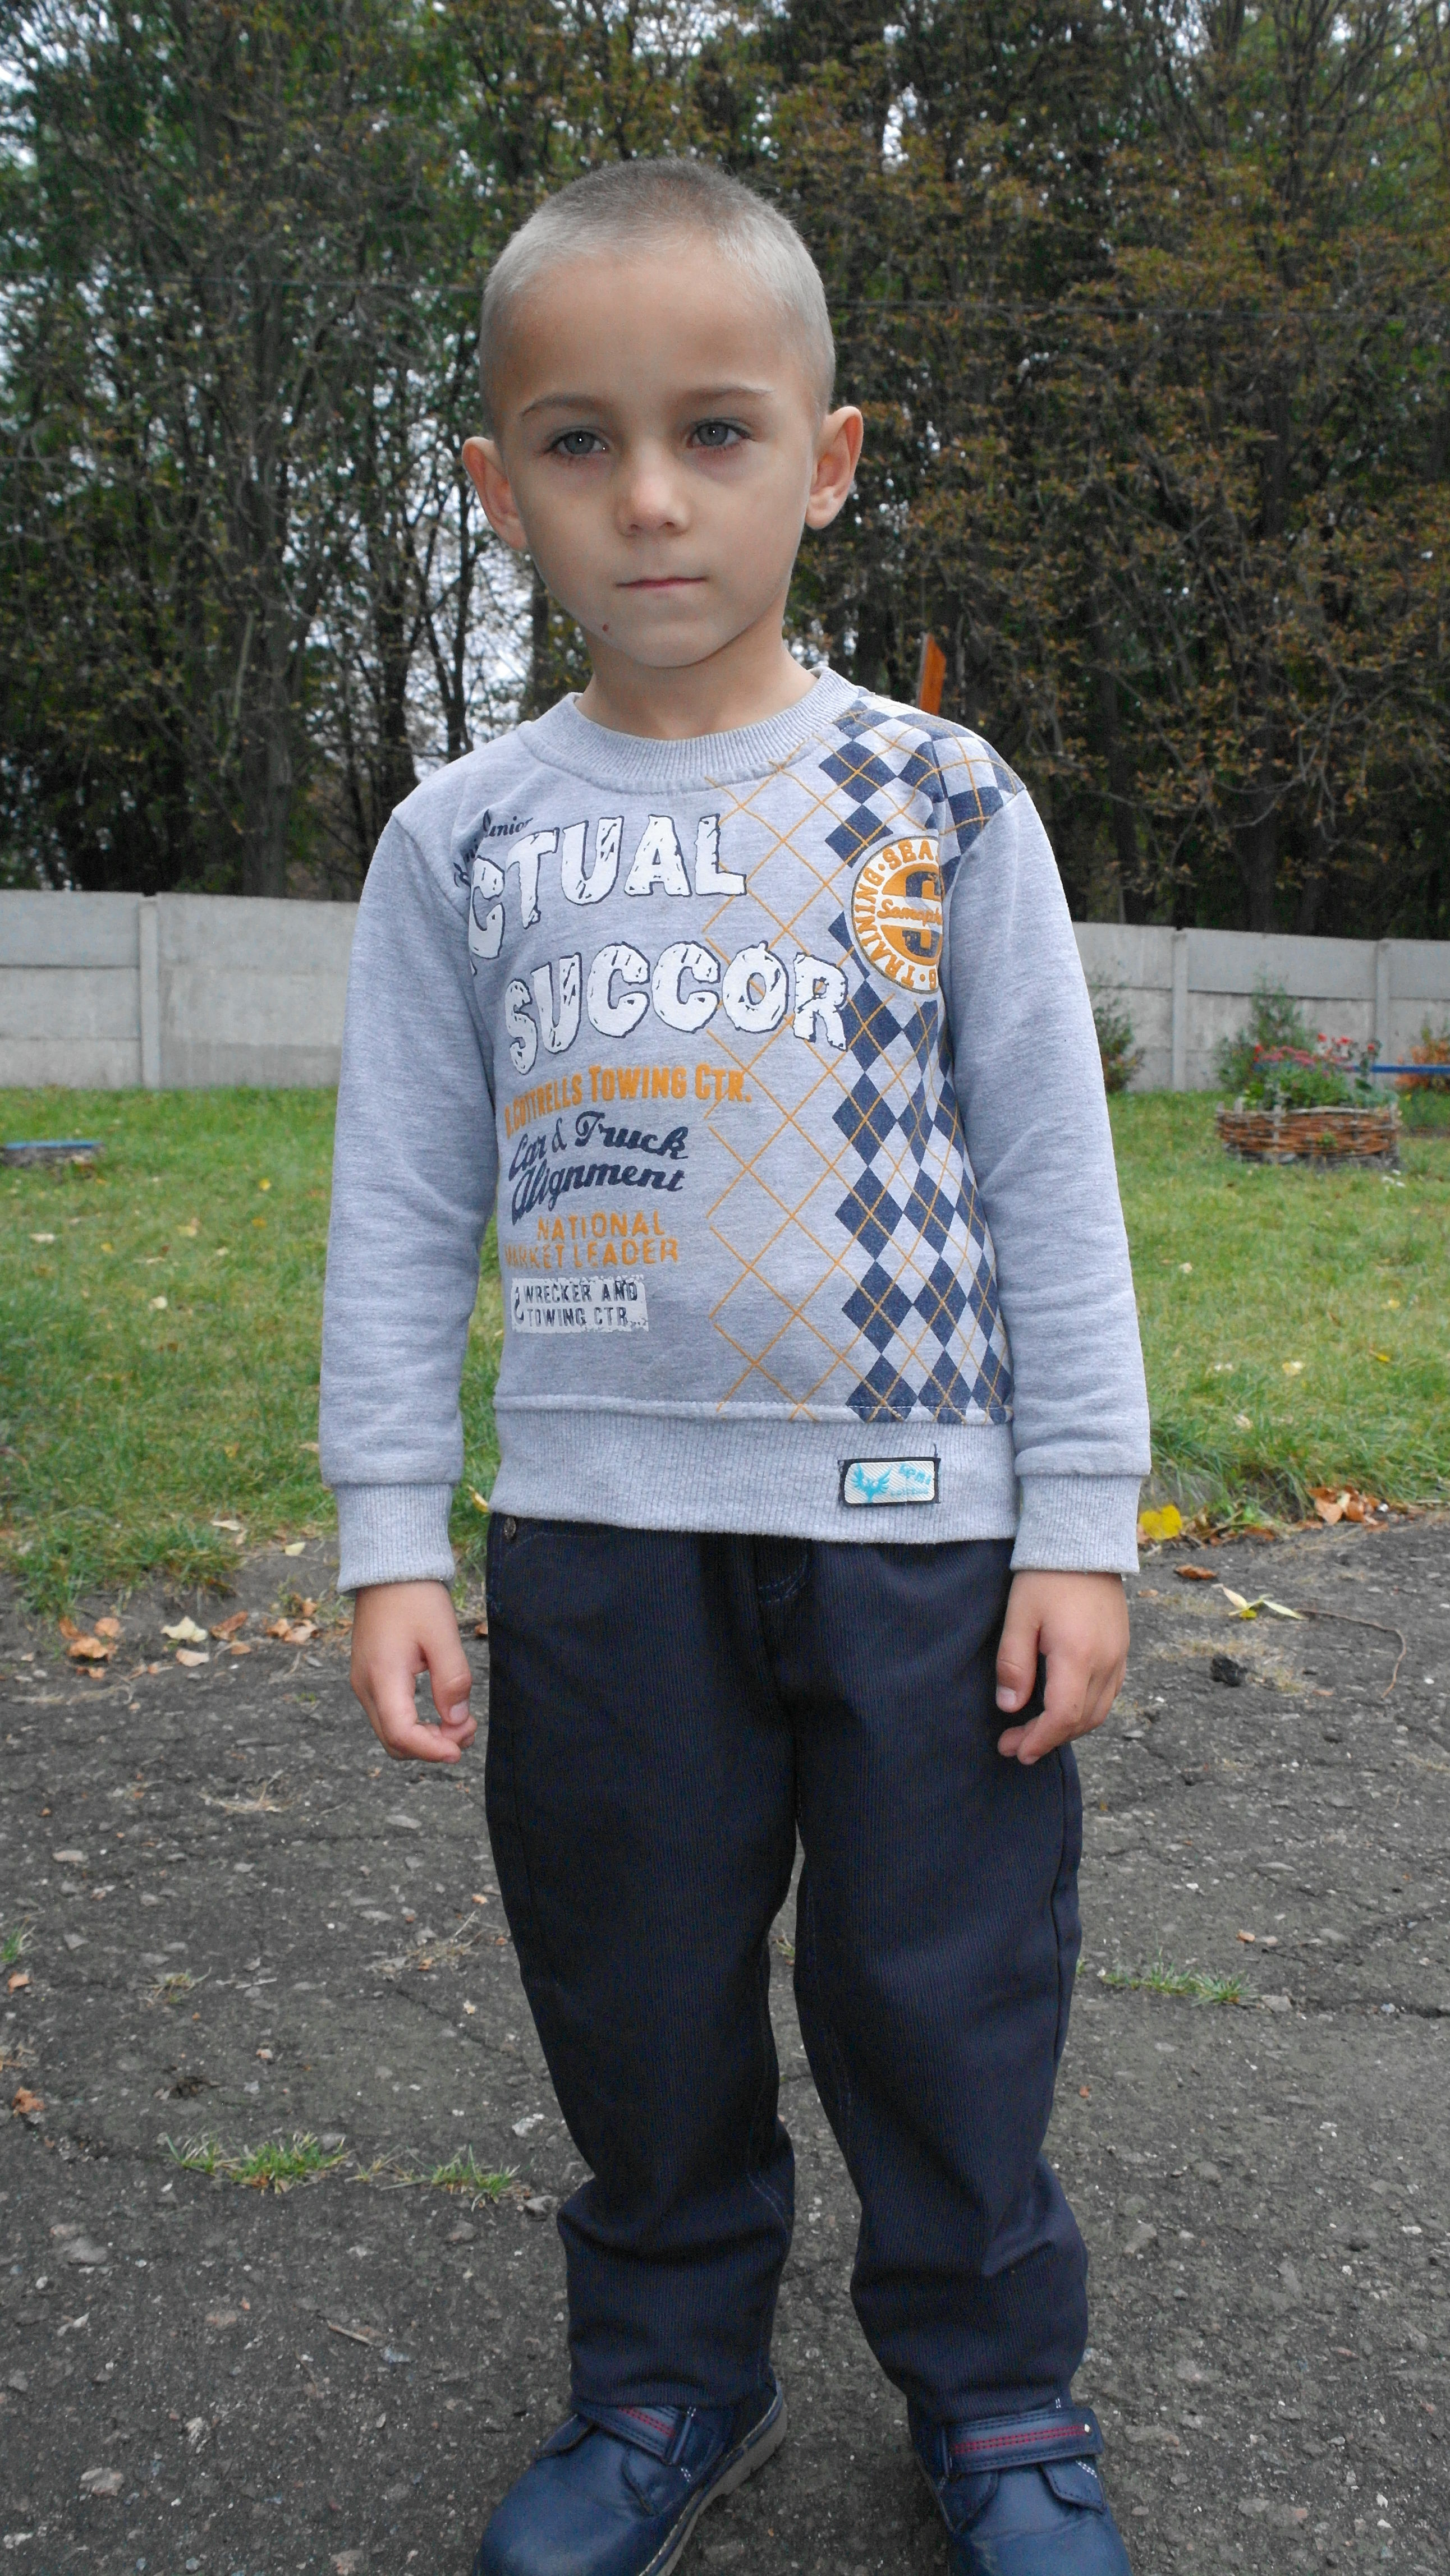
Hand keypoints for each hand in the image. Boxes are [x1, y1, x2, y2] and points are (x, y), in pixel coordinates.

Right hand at [350, 1581, 476, 1764]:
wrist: (388, 1569)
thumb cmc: (415, 1596)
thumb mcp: (442, 1633)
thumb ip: (452, 1679)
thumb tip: (457, 1720)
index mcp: (382, 1676)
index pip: (401, 1733)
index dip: (431, 1750)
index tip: (459, 1750)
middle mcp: (366, 1686)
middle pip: (394, 1742)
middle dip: (431, 1747)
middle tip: (467, 1732)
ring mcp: (364, 1683)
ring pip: (391, 1732)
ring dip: (424, 1737)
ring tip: (460, 1723)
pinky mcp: (370, 1678)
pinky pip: (390, 1715)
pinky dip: (415, 1724)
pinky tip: (441, 1712)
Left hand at [995, 1570, 1128, 1766]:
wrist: (1083, 1542)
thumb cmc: (1046, 1576)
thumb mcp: (1019, 1616)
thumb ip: (1014, 1663)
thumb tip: (1010, 1707)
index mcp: (1078, 1655)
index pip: (1063, 1716)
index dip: (1039, 1740)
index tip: (1015, 1750)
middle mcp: (1106, 1661)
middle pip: (1083, 1720)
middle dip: (1048, 1740)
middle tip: (1015, 1746)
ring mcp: (1119, 1656)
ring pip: (1099, 1711)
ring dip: (1068, 1729)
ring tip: (1035, 1733)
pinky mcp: (1122, 1649)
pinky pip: (1109, 1694)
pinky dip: (1085, 1711)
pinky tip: (1062, 1709)